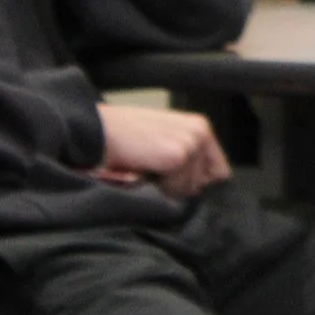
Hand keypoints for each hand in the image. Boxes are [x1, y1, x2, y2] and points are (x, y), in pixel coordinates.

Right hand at [95, 103, 228, 197]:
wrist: (96, 131)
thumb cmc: (124, 137)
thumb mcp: (163, 140)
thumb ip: (184, 154)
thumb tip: (200, 184)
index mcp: (200, 126)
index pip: (218, 171)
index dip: (194, 181)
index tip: (171, 176)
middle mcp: (201, 131)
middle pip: (203, 182)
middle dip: (178, 184)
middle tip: (152, 168)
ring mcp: (191, 143)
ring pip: (189, 188)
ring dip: (166, 186)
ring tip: (146, 167)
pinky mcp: (178, 156)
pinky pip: (176, 188)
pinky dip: (158, 187)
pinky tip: (143, 169)